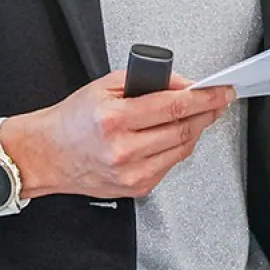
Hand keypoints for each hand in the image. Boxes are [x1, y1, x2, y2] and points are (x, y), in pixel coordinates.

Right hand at [3, 70, 233, 200]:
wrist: (47, 155)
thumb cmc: (73, 120)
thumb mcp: (105, 86)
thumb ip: (146, 81)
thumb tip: (182, 84)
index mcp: (115, 120)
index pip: (175, 107)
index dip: (205, 98)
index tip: (222, 91)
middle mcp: (124, 150)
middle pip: (184, 129)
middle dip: (206, 113)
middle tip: (216, 101)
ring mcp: (131, 173)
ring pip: (182, 149)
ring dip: (195, 130)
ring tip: (197, 115)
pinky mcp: (136, 188)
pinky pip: (170, 165)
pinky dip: (178, 147)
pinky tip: (172, 135)